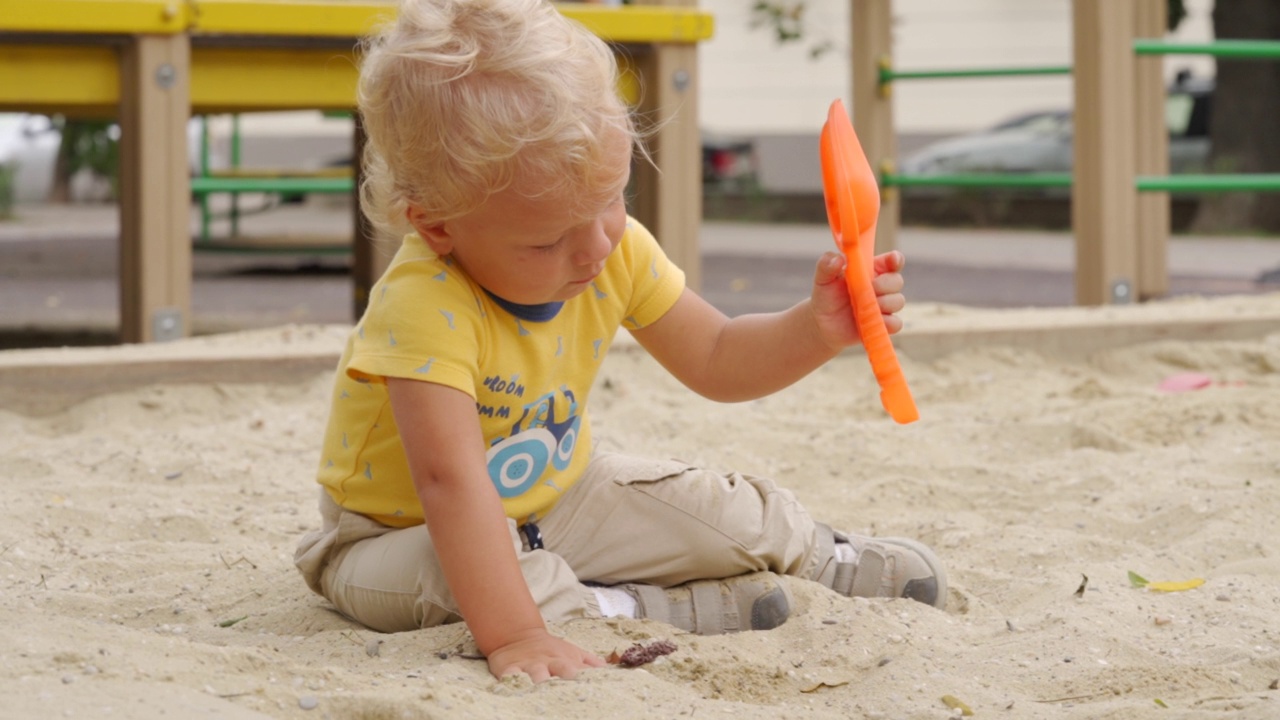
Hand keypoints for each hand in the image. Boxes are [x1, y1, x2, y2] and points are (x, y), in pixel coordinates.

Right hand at [485, 628, 604, 681]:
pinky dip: (513, 681)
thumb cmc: (550, 649)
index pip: (582, 671)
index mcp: (567, 660)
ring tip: (546, 692)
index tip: (599, 691)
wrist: (519, 635)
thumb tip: (610, 671)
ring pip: (537, 675)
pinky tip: (517, 689)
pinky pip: (510, 676)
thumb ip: (591, 664)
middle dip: (570, 679)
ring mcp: (530, 665)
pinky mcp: (510, 668)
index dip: (590, 680)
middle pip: (563, 670)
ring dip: (542, 682)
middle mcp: (550, 662)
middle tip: (576, 692)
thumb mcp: (573, 652)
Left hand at [809, 250, 905, 349]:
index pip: (892, 260)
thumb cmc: (826, 296)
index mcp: (871, 270)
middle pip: (897, 281)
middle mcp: (882, 286)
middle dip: (886, 284)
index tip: (893, 261)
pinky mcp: (883, 324)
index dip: (896, 259)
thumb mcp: (822, 278)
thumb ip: (826, 265)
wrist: (822, 324)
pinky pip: (896, 323)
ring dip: (884, 303)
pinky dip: (886, 322)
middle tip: (870, 288)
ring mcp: (884, 306)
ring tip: (864, 307)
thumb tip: (839, 258)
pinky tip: (871, 321)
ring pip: (898, 301)